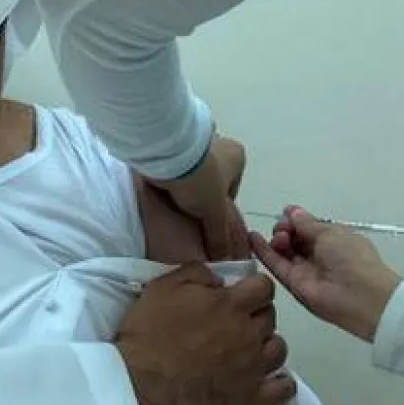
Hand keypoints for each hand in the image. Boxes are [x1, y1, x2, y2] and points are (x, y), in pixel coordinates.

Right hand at [115, 264, 295, 404]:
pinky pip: (284, 390)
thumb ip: (197, 273)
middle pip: (271, 317)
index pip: (264, 287)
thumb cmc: (148, 332)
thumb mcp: (164, 286)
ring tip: (249, 352)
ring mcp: (252, 368)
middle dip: (257, 317)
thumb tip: (221, 278)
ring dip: (268, 347)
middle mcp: (248, 333)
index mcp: (230, 305)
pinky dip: (282, 383)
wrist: (138, 382)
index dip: (254, 290)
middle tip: (236, 325)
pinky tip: (269, 380)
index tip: (241, 297)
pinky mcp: (250, 400)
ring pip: (280, 350)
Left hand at [150, 135, 248, 260]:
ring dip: (186, 192)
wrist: (168, 156)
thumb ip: (220, 236)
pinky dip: (173, 184)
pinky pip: (177, 172)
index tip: (210, 223)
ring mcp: (194, 146)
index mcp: (236, 156)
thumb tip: (223, 258)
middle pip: (212, 184)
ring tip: (178, 211)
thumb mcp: (215, 212)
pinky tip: (167, 198)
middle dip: (203, 201)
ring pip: (193, 177)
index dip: (222, 211)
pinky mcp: (172, 148)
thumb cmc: (202, 179)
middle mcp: (218, 146)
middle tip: (192, 219)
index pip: (232, 191)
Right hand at [251, 206, 403, 342]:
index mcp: (334, 239)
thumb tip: (292, 211)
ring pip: (284, 251)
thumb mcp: (331, 232)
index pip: (308, 227)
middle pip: (294, 238)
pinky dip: (263, 251)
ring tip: (278, 236)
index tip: (287, 213)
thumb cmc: (351, 257)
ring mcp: (305, 269)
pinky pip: (276, 265)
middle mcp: (319, 254)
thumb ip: (307, 223)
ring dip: (277, 238)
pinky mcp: (293, 283)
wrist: (359, 296)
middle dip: (286, 228)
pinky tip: (252, 238)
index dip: (296, 219)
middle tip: (284, 229)